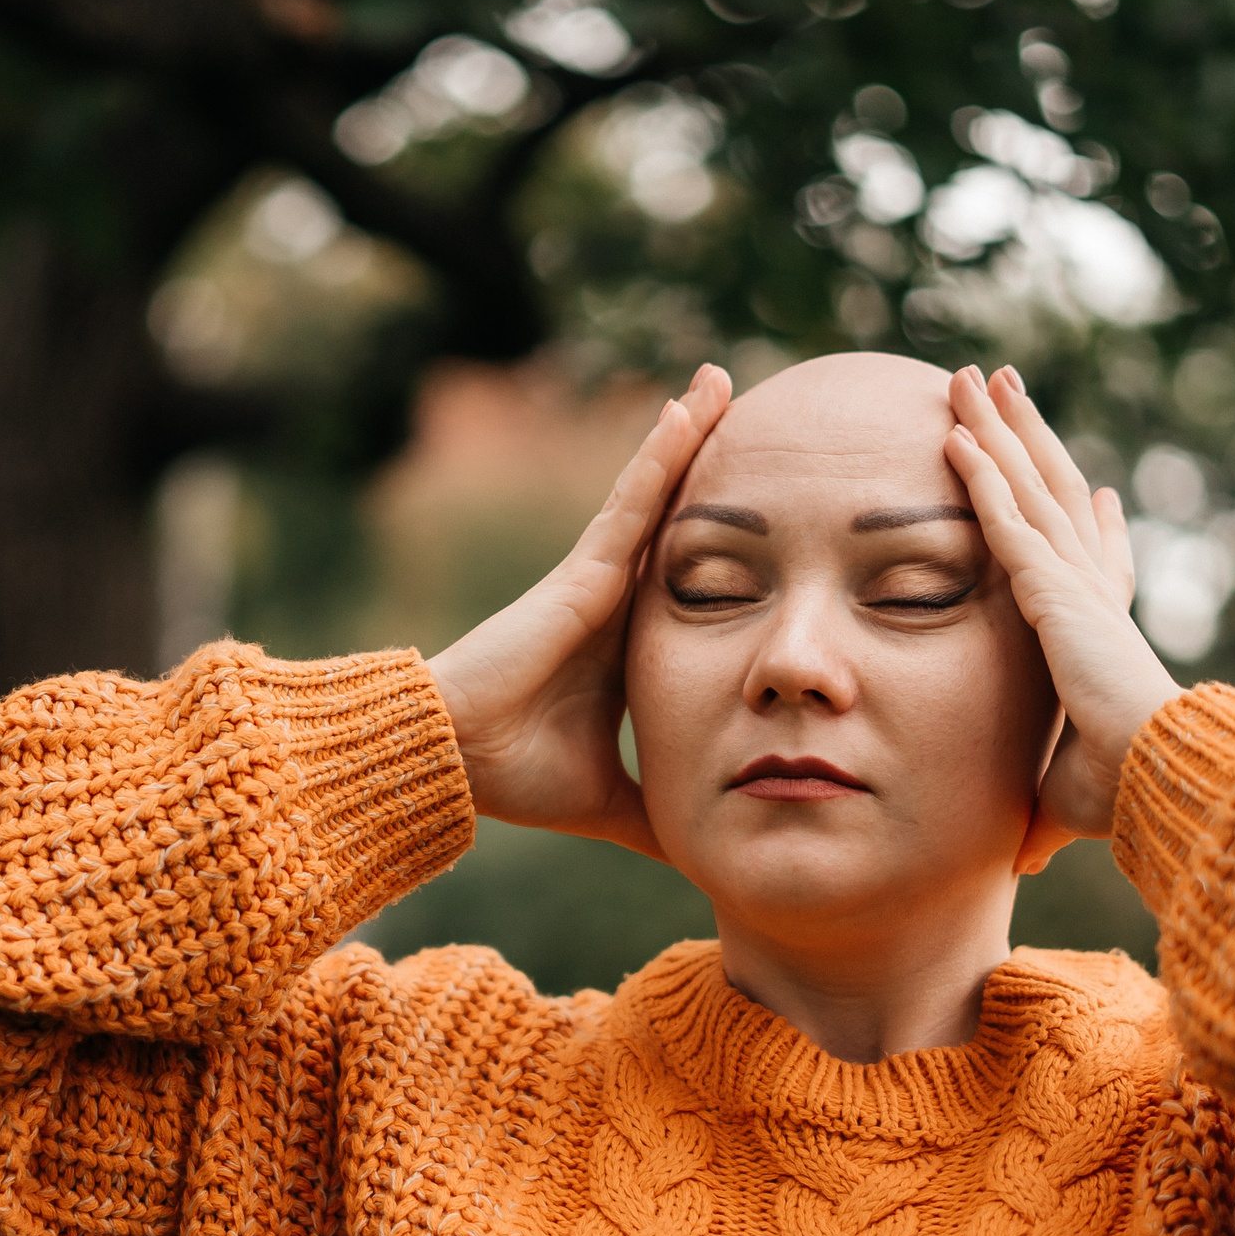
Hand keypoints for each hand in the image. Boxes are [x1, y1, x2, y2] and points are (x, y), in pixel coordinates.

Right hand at [426, 364, 734, 857]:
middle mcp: (617, 598)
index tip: (778, 512)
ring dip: (690, 434)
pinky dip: (661, 452)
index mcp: (631, 642)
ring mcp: (599, 577)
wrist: (456, 758)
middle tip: (768, 418)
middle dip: (717, 467)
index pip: (697, 581)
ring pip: (659, 493)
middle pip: (681, 520)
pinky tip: (688, 405)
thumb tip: (709, 857)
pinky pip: (632, 498)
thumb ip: (660, 813)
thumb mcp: (619, 797)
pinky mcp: (583, 570)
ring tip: (726, 379)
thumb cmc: (518, 773)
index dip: (734, 543)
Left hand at [944, 363, 1182, 873]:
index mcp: (1096, 635)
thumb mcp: (1062, 797)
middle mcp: (1089, 593)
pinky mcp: (1052, 589)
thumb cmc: (1125, 798)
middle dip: (1026, 439)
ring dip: (996, 429)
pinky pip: (1003, 519)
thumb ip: (1036, 814)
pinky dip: (978, 474)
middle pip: (1051, 494)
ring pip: (1026, 485)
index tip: (1091, 491)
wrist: (1160, 783)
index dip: (1085, 523)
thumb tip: (1014, 864)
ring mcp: (1072, 583)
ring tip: (969, 376)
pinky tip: (950, 434)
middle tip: (1001, 389)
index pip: (1090, 562)